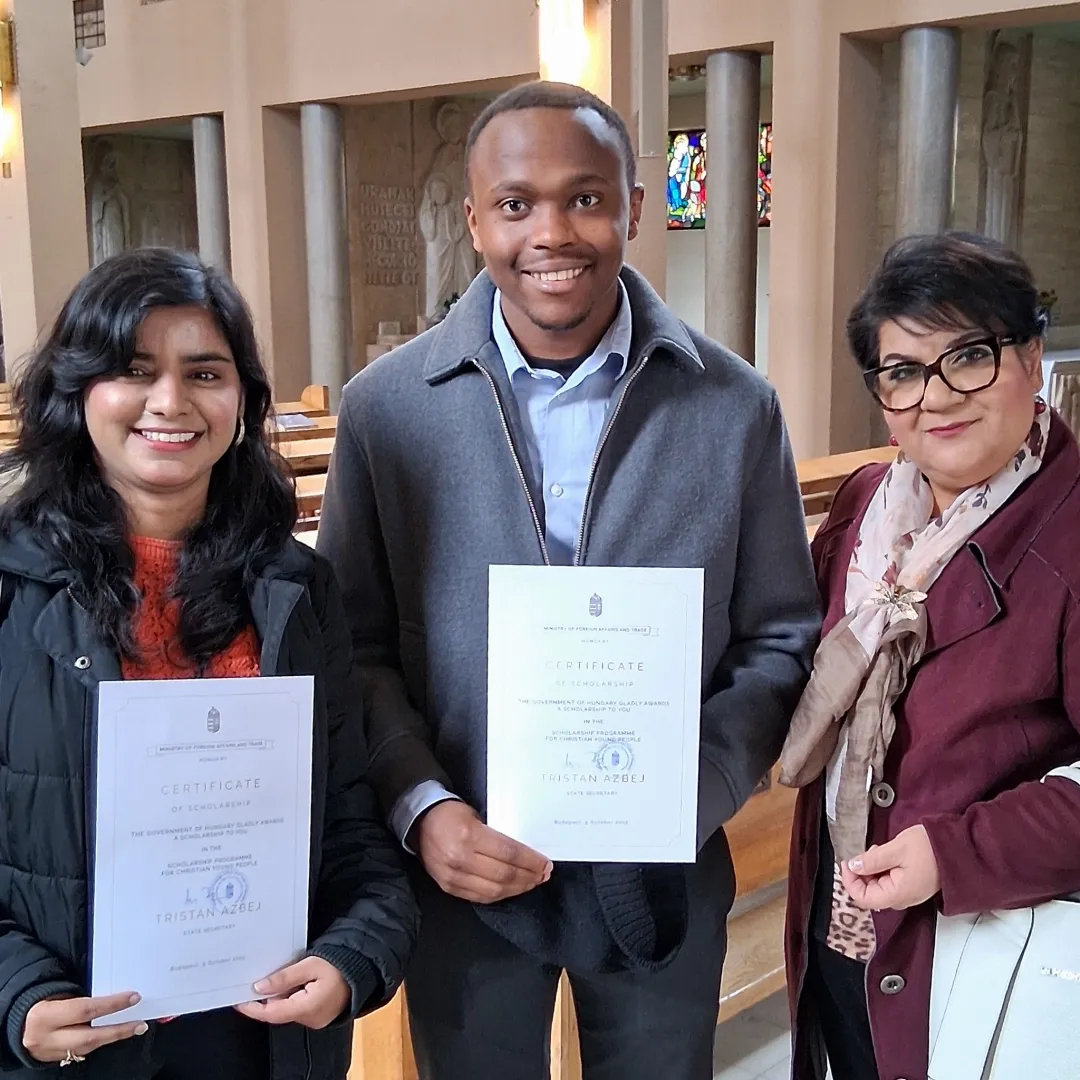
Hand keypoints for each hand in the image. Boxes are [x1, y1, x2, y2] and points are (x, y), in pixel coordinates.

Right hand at [22, 992, 146, 1063]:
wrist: (20, 1025)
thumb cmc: (43, 1002)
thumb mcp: (58, 995)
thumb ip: (82, 996)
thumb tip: (114, 993)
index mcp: (46, 1015)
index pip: (85, 1009)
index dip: (111, 1004)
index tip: (133, 997)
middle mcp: (48, 1038)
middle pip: (89, 1036)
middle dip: (118, 1030)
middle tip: (140, 1023)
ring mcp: (52, 1053)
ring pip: (88, 1047)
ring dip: (113, 1037)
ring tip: (134, 1028)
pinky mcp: (57, 1060)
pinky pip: (83, 1052)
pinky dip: (101, 1043)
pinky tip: (114, 1035)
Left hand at [235, 957, 349, 1029]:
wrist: (363, 970)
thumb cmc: (340, 965)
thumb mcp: (310, 965)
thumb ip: (284, 977)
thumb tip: (259, 987)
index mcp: (307, 1007)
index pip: (272, 1013)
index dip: (252, 1008)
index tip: (238, 1001)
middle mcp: (310, 1018)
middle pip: (278, 1012)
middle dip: (265, 999)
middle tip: (254, 982)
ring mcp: (315, 1019)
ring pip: (287, 1010)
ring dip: (278, 996)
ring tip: (276, 978)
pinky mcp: (318, 1016)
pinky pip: (297, 1008)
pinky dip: (289, 997)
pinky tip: (290, 983)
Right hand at [412, 801, 551, 902]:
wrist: (419, 823)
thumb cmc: (451, 814)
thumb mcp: (475, 816)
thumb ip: (496, 835)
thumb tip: (524, 851)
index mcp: (469, 836)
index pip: (508, 852)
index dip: (530, 860)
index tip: (545, 863)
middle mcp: (460, 859)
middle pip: (504, 874)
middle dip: (528, 876)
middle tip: (543, 875)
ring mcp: (453, 877)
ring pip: (494, 890)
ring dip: (517, 888)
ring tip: (531, 883)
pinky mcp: (448, 888)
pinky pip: (480, 897)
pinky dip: (499, 895)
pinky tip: (511, 889)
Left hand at [841, 824, 941, 911]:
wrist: (957, 848)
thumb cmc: (929, 848)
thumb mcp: (895, 849)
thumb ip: (872, 860)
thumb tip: (852, 866)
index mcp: (897, 894)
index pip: (862, 898)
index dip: (850, 881)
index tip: (846, 862)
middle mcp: (901, 899)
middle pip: (868, 893)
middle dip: (860, 873)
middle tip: (863, 853)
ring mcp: (906, 893)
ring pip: (877, 886)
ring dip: (870, 869)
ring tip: (877, 850)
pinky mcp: (910, 885)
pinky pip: (888, 881)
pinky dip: (881, 869)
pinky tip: (885, 855)